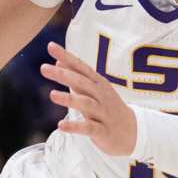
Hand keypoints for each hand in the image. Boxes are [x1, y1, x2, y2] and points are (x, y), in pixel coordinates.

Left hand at [42, 41, 136, 158]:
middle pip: (82, 82)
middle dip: (63, 74)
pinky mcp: (103, 131)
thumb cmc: (108, 108)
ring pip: (86, 103)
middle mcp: (101, 95)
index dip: (67, 57)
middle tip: (43, 68)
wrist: (133, 132)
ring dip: (69, 99)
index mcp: (98, 83)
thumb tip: (58, 61)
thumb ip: (76, 76)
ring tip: (52, 95)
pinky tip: (61, 125)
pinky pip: (88, 128)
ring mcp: (103, 113)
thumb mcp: (94, 90)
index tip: (50, 46)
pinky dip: (75, 126)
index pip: (81, 67)